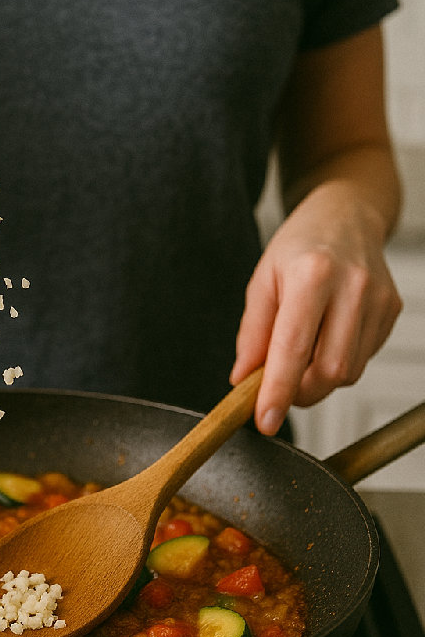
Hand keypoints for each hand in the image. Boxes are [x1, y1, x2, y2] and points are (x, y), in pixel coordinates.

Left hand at [231, 182, 401, 435]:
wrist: (346, 216)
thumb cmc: (298, 248)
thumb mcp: (262, 282)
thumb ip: (253, 335)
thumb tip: (243, 380)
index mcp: (312, 276)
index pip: (293, 349)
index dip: (277, 391)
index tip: (264, 420)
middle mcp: (352, 287)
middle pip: (329, 371)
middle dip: (298, 393)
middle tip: (276, 387)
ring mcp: (379, 300)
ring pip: (348, 372)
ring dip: (316, 381)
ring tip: (298, 357)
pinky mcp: (392, 310)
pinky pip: (362, 358)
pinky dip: (336, 363)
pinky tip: (324, 339)